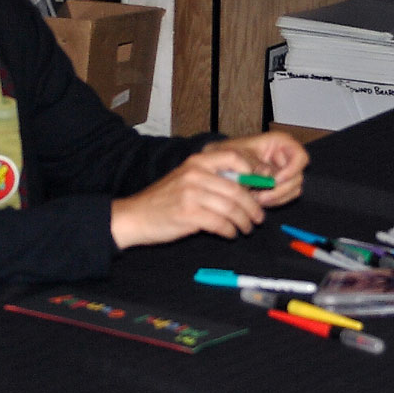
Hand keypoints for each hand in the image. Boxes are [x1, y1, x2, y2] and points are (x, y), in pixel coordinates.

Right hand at [111, 149, 264, 248]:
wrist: (134, 216)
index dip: (251, 171)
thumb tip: (245, 187)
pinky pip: (220, 223)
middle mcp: (195, 174)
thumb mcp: (185, 179)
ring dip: (244, 221)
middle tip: (259, 217)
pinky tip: (230, 234)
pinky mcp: (188, 215)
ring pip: (231, 208)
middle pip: (237, 189)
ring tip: (247, 228)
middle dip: (252, 206)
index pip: (233, 158)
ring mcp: (191, 194)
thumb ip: (211, 179)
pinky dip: (230, 231)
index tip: (259, 187)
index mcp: (196, 162)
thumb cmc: (162, 200)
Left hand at [201, 131, 309, 206]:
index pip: (300, 156)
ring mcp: (284, 173)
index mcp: (280, 143)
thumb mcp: (235, 154)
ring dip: (275, 198)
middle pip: (297, 178)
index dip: (292, 170)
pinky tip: (256, 200)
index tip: (276, 180)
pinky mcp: (280, 186)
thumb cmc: (227, 153)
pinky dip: (273, 202)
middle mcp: (286, 158)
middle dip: (279, 190)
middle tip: (260, 197)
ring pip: (293, 190)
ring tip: (254, 199)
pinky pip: (285, 198)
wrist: (218, 165)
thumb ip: (251, 162)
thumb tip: (268, 175)